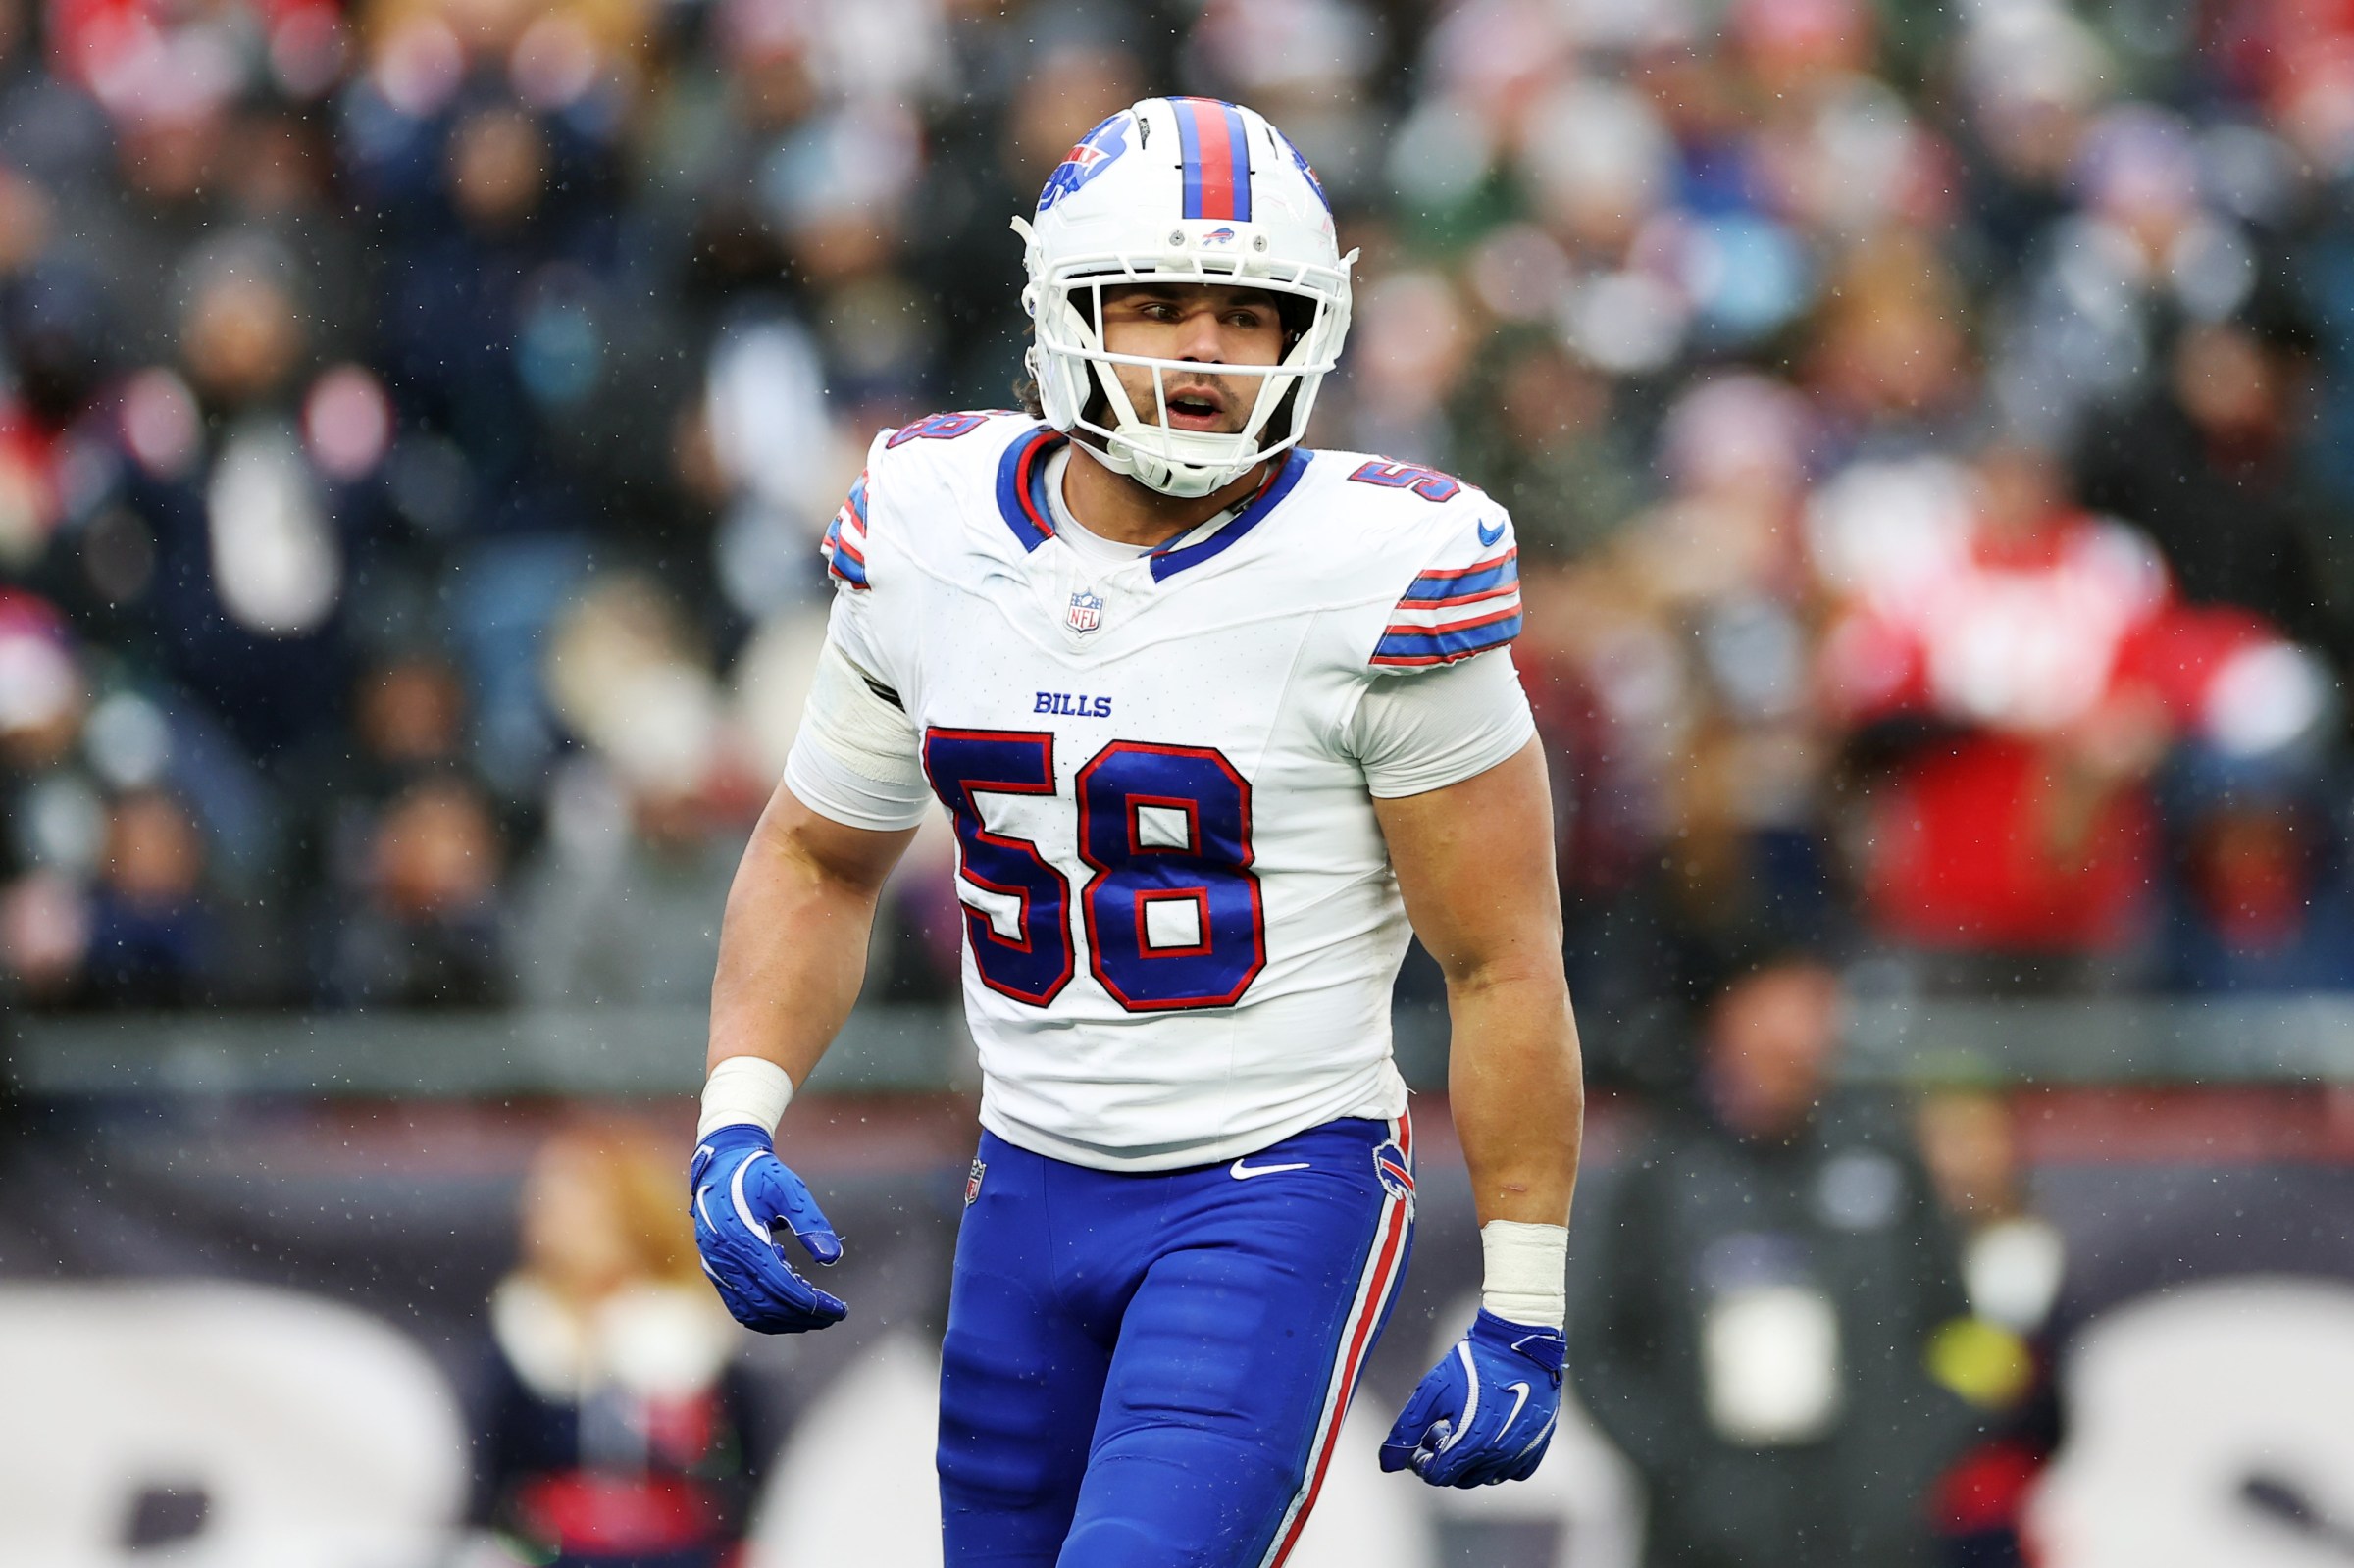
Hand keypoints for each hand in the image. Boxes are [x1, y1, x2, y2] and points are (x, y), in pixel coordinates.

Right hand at [689, 1124, 847, 1332]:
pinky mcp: (716, 1271)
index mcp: (742, 1239)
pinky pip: (739, 1307)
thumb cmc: (758, 1175)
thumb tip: (832, 1257)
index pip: (781, 1285)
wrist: (722, 1165)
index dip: (812, 1303)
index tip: (839, 1310)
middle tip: (834, 1316)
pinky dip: (765, 1318)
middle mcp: (725, 1259)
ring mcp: (717, 1268)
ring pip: (751, 1313)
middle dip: (803, 1317)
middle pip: (767, 1305)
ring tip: (817, 1319)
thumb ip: (810, 1222)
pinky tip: (791, 1311)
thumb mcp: (788, 1188)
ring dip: (785, 1323)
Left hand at [1379, 1309, 1564, 1486]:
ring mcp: (1521, 1452)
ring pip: (1488, 1477)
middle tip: (1440, 1431)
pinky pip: (1516, 1471)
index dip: (1422, 1462)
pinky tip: (1491, 1437)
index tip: (1421, 1442)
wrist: (1516, 1343)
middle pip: (1461, 1479)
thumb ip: (1407, 1430)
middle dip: (1444, 1460)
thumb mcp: (1431, 1392)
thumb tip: (1387, 1463)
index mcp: (1470, 1445)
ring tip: (1465, 1430)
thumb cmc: (1471, 1364)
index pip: (1437, 1476)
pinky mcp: (1537, 1444)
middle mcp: (1498, 1456)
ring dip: (1471, 1462)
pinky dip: (1500, 1462)